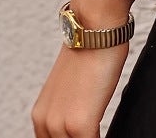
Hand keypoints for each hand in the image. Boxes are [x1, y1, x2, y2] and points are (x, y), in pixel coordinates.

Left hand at [32, 0, 137, 136]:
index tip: (86, 132)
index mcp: (41, 115)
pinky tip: (114, 133)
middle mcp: (45, 123)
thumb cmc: (92, 47)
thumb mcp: (73, 86)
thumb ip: (72, 107)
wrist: (95, 27)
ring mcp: (61, 126)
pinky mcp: (79, 125)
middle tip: (94, 131)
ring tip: (104, 131)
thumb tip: (86, 113)